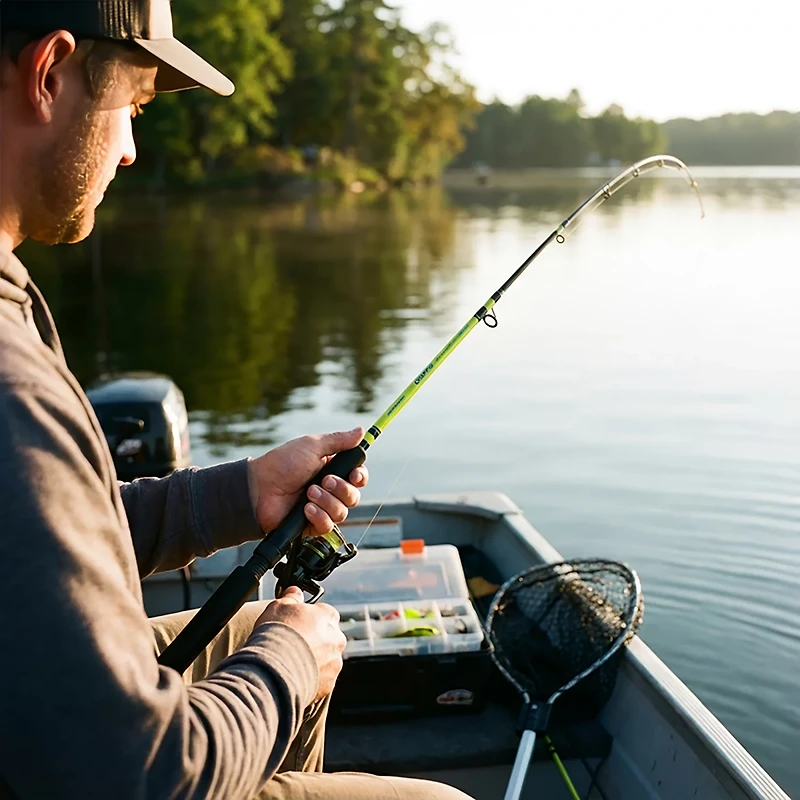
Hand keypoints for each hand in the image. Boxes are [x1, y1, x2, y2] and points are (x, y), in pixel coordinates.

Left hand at [247, 427, 368, 535]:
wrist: (259, 488)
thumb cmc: (282, 463)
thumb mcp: (312, 446)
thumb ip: (339, 441)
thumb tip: (362, 430)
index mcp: (332, 469)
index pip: (358, 477)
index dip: (360, 477)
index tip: (354, 475)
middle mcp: (330, 490)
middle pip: (354, 496)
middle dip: (342, 489)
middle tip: (324, 480)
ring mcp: (321, 508)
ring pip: (342, 512)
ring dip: (327, 501)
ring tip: (309, 493)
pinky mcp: (312, 524)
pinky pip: (328, 526)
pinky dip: (319, 516)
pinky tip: (306, 509)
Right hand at [256, 586, 345, 698]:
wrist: (274, 670)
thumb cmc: (276, 634)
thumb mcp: (278, 605)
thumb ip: (291, 597)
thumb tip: (295, 591)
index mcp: (328, 616)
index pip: (324, 613)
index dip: (308, 618)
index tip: (296, 624)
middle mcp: (337, 638)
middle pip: (327, 637)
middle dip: (314, 641)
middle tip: (293, 645)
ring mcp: (335, 662)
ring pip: (326, 659)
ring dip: (314, 661)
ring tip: (291, 664)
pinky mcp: (329, 684)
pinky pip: (321, 680)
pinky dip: (311, 679)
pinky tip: (294, 677)